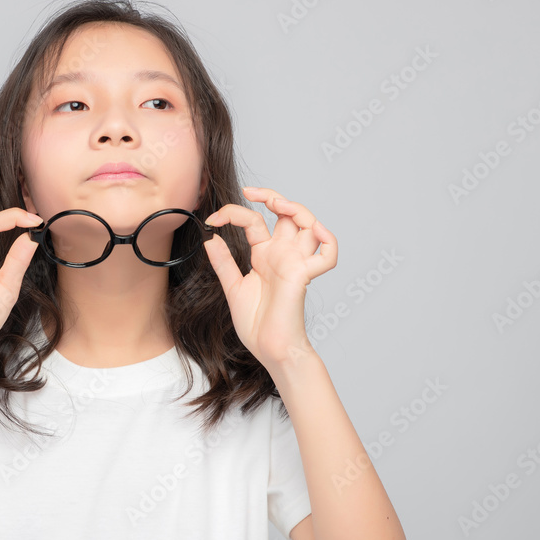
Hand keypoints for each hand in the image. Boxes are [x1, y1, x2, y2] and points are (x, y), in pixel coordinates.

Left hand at [202, 188, 337, 365]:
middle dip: (272, 196)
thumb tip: (211, 238)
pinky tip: (314, 231)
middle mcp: (282, 254)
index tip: (211, 219)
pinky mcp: (303, 276)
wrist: (268, 348)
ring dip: (297, 209)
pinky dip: (328, 241)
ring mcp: (294, 263)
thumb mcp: (232, 287)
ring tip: (276, 203)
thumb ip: (223, 262)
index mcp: (265, 255)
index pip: (253, 221)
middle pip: (287, 213)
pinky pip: (327, 256)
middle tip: (250, 192)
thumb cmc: (256, 323)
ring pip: (309, 225)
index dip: (233, 213)